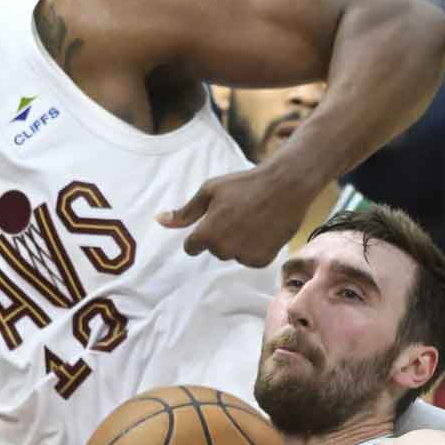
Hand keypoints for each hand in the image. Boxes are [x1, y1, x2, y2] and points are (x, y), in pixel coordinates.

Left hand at [156, 161, 316, 266]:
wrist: (285, 186)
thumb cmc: (244, 184)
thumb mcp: (209, 191)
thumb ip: (184, 212)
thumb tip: (159, 221)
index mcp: (207, 234)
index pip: (192, 246)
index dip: (201, 232)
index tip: (214, 219)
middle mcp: (223, 249)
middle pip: (214, 249)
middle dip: (221, 235)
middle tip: (238, 213)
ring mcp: (244, 256)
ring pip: (232, 254)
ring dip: (238, 242)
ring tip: (252, 219)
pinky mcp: (262, 260)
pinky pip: (250, 259)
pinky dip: (255, 248)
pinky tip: (262, 229)